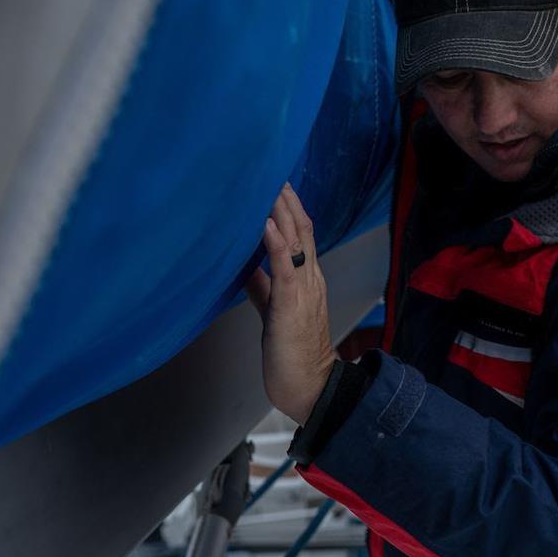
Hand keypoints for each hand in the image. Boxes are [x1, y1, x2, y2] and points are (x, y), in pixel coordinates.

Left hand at [247, 184, 337, 424]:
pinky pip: (285, 268)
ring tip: (270, 184)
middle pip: (302, 229)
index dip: (289, 207)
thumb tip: (245, 266)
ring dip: (282, 211)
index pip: (301, 234)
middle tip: (272, 168)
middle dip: (287, 199)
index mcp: (307, 280)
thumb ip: (264, 287)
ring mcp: (304, 291)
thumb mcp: (274, 312)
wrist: (311, 387)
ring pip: (297, 241)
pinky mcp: (291, 306)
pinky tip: (268, 224)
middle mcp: (310, 279)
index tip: (275, 181)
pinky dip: (276, 243)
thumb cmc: (292, 354)